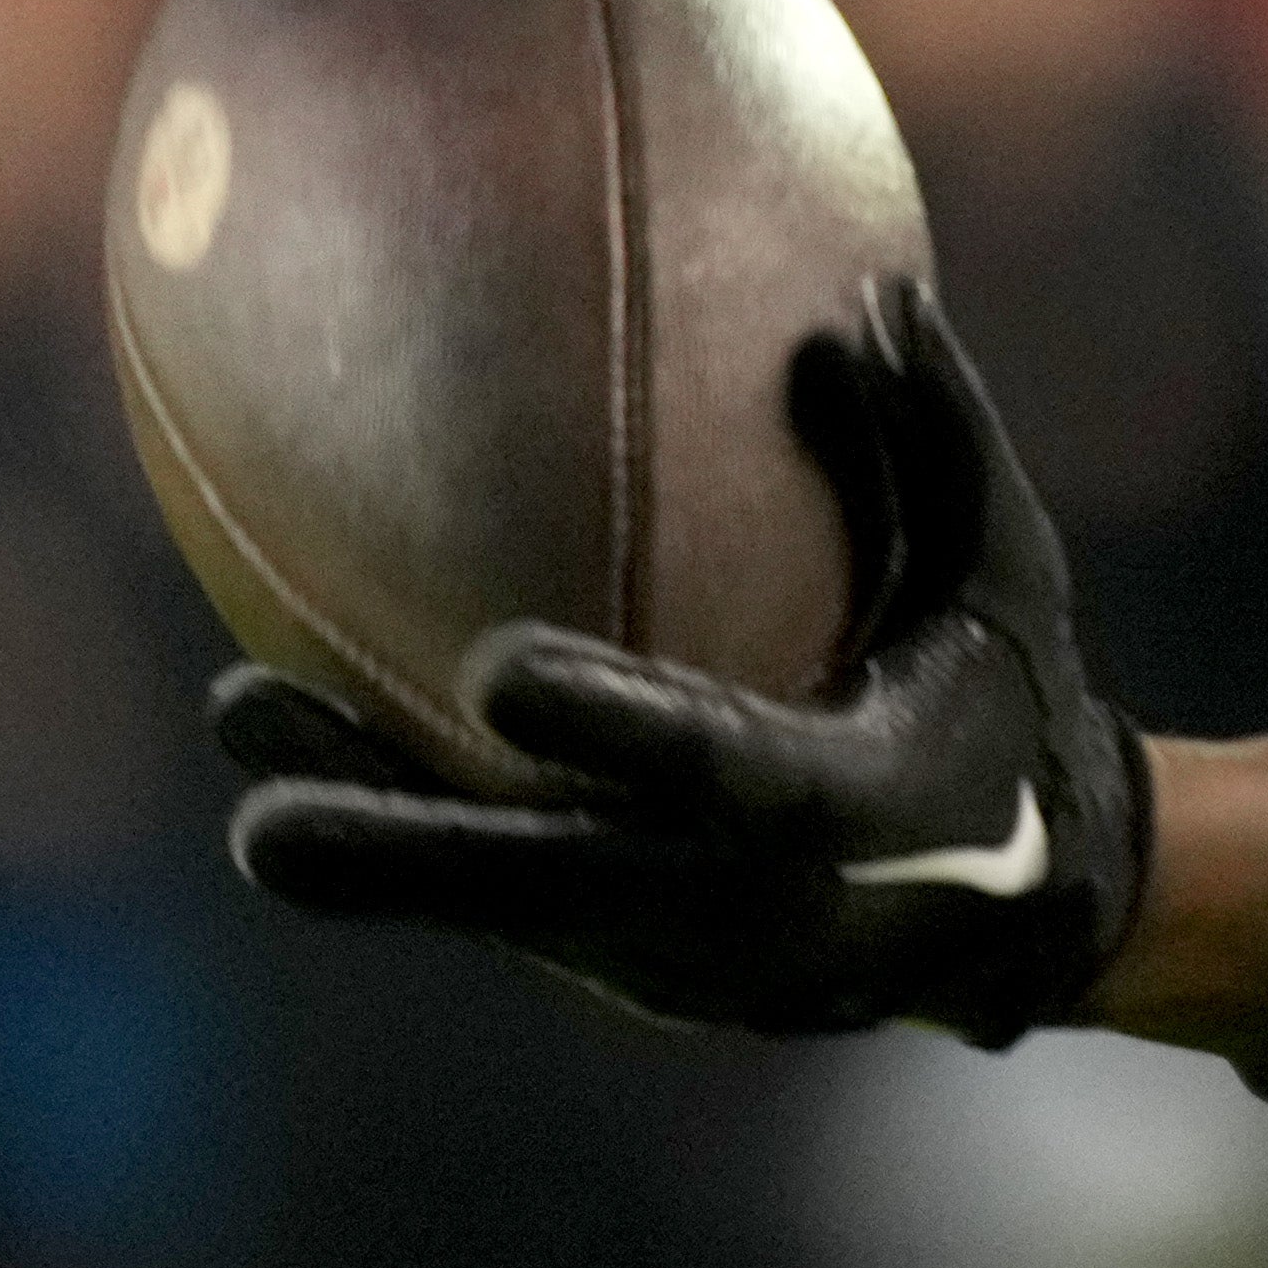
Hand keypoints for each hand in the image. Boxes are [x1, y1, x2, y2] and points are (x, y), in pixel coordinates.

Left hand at [223, 283, 1151, 1043]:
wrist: (1026, 912)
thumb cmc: (1014, 707)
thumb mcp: (1002, 580)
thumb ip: (936, 446)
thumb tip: (868, 295)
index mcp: (855, 805)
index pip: (721, 772)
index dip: (612, 728)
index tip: (490, 670)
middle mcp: (755, 908)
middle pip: (554, 893)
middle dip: (407, 860)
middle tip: (259, 822)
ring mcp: (685, 962)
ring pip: (501, 907)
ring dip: (366, 840)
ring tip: (242, 738)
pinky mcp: (635, 973)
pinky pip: (506, 901)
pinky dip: (406, 838)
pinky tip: (289, 751)